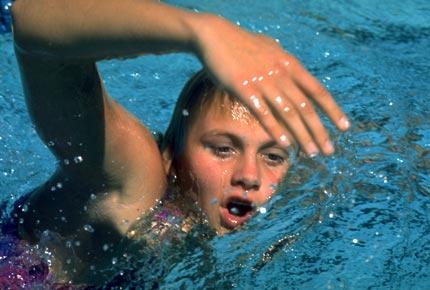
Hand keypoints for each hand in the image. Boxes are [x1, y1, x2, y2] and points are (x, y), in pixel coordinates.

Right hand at [194, 15, 349, 155]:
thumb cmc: (242, 43)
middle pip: (305, 107)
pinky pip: (262, 113)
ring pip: (288, 113)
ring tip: (311, 153)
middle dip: (319, 131)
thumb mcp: (270, 49)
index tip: (344, 127)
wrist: (216, 35)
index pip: (317, 91)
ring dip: (302, 135)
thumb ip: (283, 63)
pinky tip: (285, 143)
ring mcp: (263, 82)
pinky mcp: (244, 89)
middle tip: (329, 151)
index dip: (332, 111)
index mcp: (289, 65)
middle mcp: (280, 74)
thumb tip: (293, 70)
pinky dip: (275, 129)